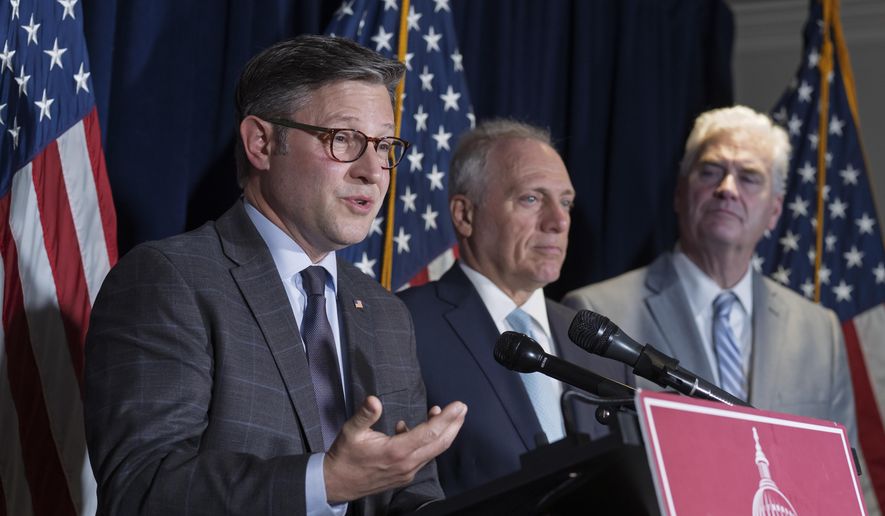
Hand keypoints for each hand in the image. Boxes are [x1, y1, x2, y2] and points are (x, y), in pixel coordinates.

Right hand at [323, 395, 465, 502]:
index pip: (429, 432)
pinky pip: (423, 456)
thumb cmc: (345, 456)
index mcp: (396, 451)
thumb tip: (374, 400)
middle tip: (463, 408)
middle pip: (439, 443)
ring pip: (433, 451)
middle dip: (454, 425)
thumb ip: (365, 415)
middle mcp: (406, 463)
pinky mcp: (404, 475)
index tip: (459, 405)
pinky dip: (427, 442)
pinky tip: (416, 429)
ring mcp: (407, 471)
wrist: (337, 484)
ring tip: (444, 414)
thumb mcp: (351, 431)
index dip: (447, 418)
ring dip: (443, 433)